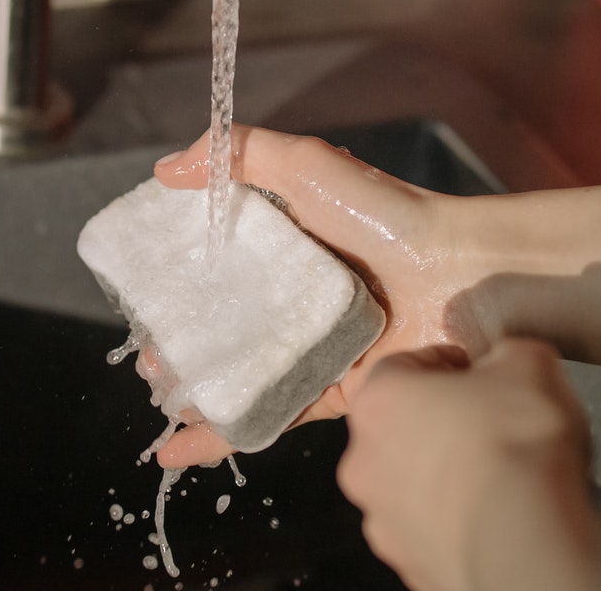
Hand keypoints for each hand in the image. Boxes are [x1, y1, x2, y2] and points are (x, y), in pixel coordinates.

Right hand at [150, 125, 475, 465]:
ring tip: (159, 394)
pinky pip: (268, 415)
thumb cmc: (388, 216)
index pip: (217, 263)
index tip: (136, 290)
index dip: (176, 278)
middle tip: (145, 355)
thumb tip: (165, 168)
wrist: (464, 279)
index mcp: (287, 243)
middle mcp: (297, 297)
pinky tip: (176, 447)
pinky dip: (221, 435)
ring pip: (239, 374)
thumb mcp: (307, 165)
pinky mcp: (330, 391)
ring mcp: (311, 346)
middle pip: (223, 324)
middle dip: (177, 343)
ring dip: (193, 389)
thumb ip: (238, 153)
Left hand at [338, 340, 600, 590]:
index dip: (447, 365)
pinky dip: (455, 521)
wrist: (524, 540)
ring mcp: (380, 518)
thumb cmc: (515, 444)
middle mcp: (362, 460)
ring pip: (410, 484)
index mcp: (377, 400)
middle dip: (440, 423)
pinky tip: (494, 515)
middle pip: (399, 428)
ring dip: (443, 476)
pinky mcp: (407, 563)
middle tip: (489, 426)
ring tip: (497, 476)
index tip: (478, 374)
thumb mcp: (528, 362)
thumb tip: (507, 363)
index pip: (403, 366)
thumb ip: (507, 354)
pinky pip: (430, 530)